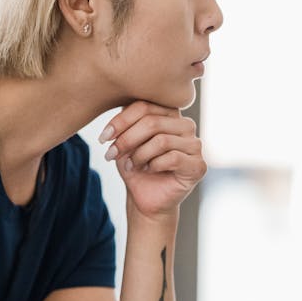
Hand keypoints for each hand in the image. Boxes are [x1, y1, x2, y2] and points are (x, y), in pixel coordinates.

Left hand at [99, 101, 205, 219]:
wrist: (144, 198)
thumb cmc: (135, 166)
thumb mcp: (125, 141)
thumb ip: (126, 121)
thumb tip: (118, 103)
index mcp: (169, 113)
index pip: (144, 106)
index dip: (120, 121)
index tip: (103, 138)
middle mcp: (186, 125)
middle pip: (152, 122)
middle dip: (127, 140)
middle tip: (111, 154)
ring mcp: (195, 145)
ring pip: (161, 140)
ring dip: (139, 155)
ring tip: (130, 165)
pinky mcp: (198, 166)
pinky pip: (172, 158)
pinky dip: (153, 165)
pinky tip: (147, 170)